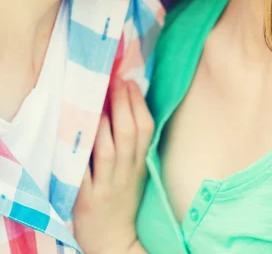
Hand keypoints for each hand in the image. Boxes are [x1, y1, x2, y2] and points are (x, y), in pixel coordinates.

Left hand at [73, 79, 153, 253]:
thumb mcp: (136, 170)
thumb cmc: (124, 199)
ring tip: (99, 99)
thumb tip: (126, 104)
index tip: (130, 82)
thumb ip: (133, 143)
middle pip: (127, 133)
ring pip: (108, 149)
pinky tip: (80, 133)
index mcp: (140, 163)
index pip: (145, 129)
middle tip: (115, 80)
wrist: (114, 240)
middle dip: (122, 104)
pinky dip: (83, 152)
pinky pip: (85, 172)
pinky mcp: (87, 198)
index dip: (139, 103)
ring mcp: (107, 185)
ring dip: (104, 122)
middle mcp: (126, 172)